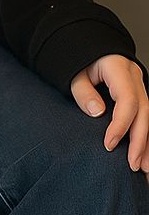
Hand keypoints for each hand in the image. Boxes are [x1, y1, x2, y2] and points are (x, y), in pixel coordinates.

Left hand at [70, 55, 148, 179]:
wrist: (88, 47)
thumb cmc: (78, 60)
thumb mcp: (74, 72)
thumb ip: (83, 91)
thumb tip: (97, 112)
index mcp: (119, 69)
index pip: (128, 101)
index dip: (121, 125)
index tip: (109, 144)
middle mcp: (135, 78)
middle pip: (144, 112)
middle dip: (140, 141)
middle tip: (133, 164)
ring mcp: (139, 85)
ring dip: (147, 142)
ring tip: (144, 167)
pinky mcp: (138, 94)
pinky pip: (145, 116)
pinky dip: (145, 136)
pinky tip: (144, 154)